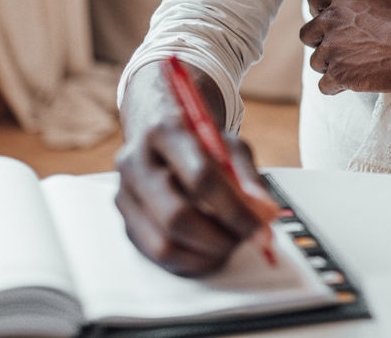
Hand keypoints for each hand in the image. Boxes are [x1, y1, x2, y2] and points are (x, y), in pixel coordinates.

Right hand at [114, 66, 267, 275]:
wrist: (155, 129)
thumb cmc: (197, 139)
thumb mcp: (229, 144)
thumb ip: (249, 178)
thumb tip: (265, 214)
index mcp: (164, 131)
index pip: (200, 178)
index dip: (236, 210)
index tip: (262, 228)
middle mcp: (135, 162)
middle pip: (176, 216)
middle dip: (219, 238)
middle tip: (245, 240)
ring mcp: (124, 194)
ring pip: (164, 244)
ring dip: (205, 254)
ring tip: (230, 243)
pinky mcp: (125, 221)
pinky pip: (157, 255)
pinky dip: (190, 260)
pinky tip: (210, 249)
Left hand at [299, 0, 390, 94]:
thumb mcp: (382, 1)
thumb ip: (357, 7)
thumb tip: (350, 17)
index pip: (313, 1)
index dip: (319, 14)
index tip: (329, 24)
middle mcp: (331, 19)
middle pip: (307, 34)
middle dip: (320, 43)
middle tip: (341, 50)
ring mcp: (332, 47)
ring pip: (315, 62)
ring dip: (330, 66)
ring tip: (354, 68)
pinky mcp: (338, 74)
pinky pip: (324, 85)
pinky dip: (335, 87)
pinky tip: (352, 84)